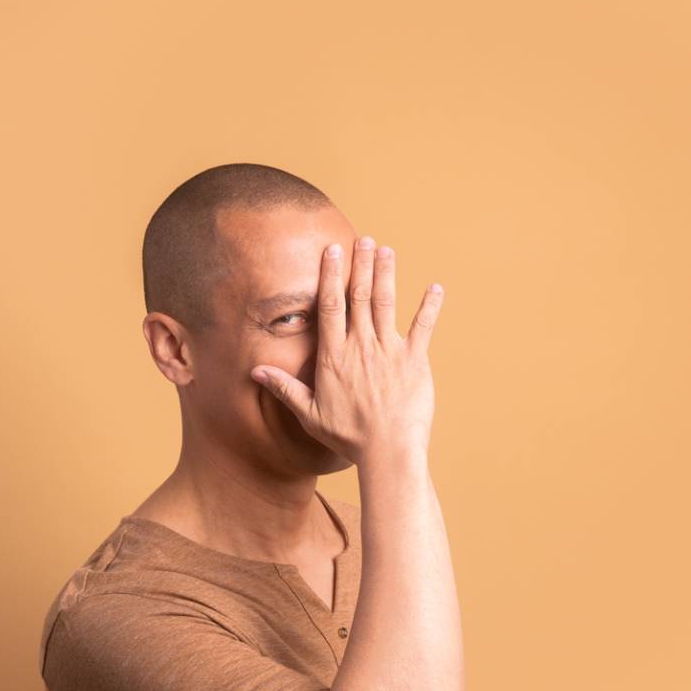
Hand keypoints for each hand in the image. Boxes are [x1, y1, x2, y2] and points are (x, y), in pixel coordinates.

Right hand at [250, 236, 443, 466]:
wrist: (387, 451)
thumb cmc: (348, 437)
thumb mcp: (310, 414)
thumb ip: (285, 389)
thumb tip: (255, 372)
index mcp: (334, 357)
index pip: (331, 307)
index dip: (331, 276)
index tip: (331, 252)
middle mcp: (361, 347)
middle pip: (359, 297)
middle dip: (360, 265)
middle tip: (362, 239)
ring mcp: (390, 352)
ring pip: (386, 304)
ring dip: (387, 275)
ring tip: (386, 250)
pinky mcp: (415, 361)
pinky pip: (424, 328)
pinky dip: (429, 307)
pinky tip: (435, 288)